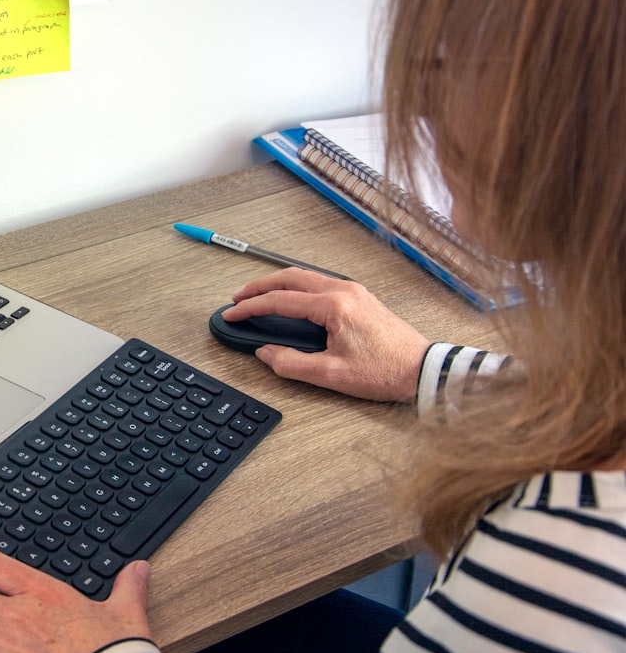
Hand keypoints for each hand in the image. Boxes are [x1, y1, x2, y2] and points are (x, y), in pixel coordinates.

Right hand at [223, 268, 428, 401]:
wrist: (421, 370)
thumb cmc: (385, 371)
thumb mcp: (331, 375)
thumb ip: (291, 363)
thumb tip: (267, 353)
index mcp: (334, 306)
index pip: (280, 301)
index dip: (250, 307)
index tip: (232, 313)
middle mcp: (344, 291)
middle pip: (290, 278)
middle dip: (259, 286)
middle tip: (239, 298)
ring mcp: (354, 291)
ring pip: (305, 277)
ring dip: (278, 284)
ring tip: (259, 296)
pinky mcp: (360, 298)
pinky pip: (320, 283)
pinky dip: (297, 287)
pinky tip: (290, 298)